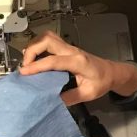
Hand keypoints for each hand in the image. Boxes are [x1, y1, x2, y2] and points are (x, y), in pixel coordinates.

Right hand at [19, 31, 136, 105]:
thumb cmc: (102, 81)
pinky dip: (38, 46)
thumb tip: (53, 100)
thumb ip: (71, 97)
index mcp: (78, 61)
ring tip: (28, 62)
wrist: (112, 72)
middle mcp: (72, 51)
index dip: (37, 66)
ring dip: (34, 46)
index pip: (53, 61)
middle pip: (48, 40)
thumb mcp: (89, 94)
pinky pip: (50, 41)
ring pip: (48, 37)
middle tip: (26, 67)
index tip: (24, 73)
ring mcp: (69, 47)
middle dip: (32, 51)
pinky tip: (35, 58)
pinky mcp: (66, 48)